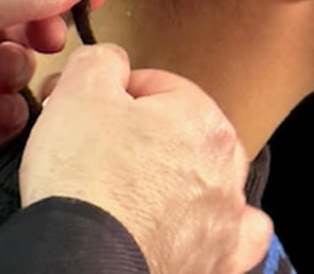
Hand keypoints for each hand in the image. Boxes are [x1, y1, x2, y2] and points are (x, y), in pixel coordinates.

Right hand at [20, 45, 272, 273]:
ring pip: (211, 184)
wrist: (84, 262)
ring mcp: (226, 220)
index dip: (115, 95)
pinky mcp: (218, 263)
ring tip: (140, 193)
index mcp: (202, 118)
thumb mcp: (79, 90)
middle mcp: (226, 168)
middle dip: (146, 137)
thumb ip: (102, 60)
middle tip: (103, 151)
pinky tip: (190, 229)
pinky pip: (234, 239)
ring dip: (182, 182)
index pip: (156, 87)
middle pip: (183, 134)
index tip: (89, 111)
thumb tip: (110, 61)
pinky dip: (214, 231)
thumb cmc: (86, 179)